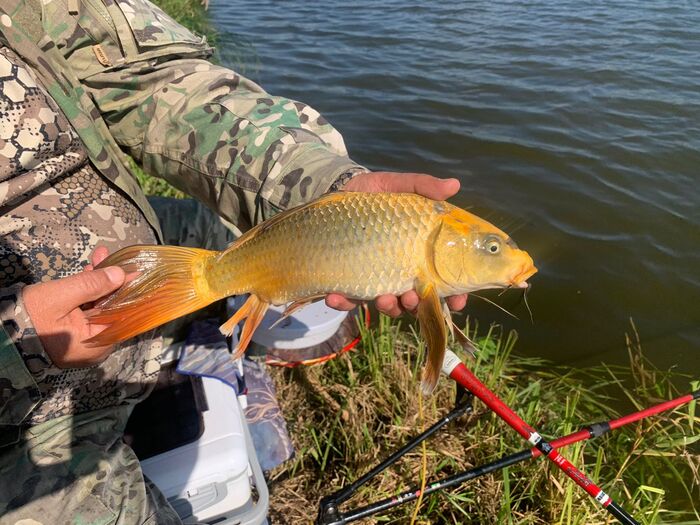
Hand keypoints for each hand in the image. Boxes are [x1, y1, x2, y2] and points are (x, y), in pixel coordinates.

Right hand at [22, 247, 125, 367]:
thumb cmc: (29, 318)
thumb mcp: (60, 297)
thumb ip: (92, 285)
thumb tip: (121, 274)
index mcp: (96, 344)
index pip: (122, 315)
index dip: (127, 289)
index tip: (131, 268)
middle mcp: (94, 346)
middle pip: (110, 309)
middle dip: (110, 280)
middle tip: (109, 256)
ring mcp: (83, 340)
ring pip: (98, 306)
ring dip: (98, 282)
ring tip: (100, 257)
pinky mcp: (72, 332)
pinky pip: (86, 310)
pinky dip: (87, 291)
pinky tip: (90, 270)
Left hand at [326, 171, 467, 316]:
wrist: (336, 196)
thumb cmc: (373, 195)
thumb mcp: (396, 186)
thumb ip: (422, 186)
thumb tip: (454, 184)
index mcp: (416, 254)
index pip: (441, 280)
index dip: (453, 294)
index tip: (458, 300)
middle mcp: (397, 271)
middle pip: (414, 299)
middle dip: (415, 305)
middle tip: (412, 297)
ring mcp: (373, 278)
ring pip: (385, 304)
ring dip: (387, 307)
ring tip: (383, 299)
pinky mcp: (347, 281)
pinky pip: (346, 299)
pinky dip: (342, 302)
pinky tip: (335, 296)